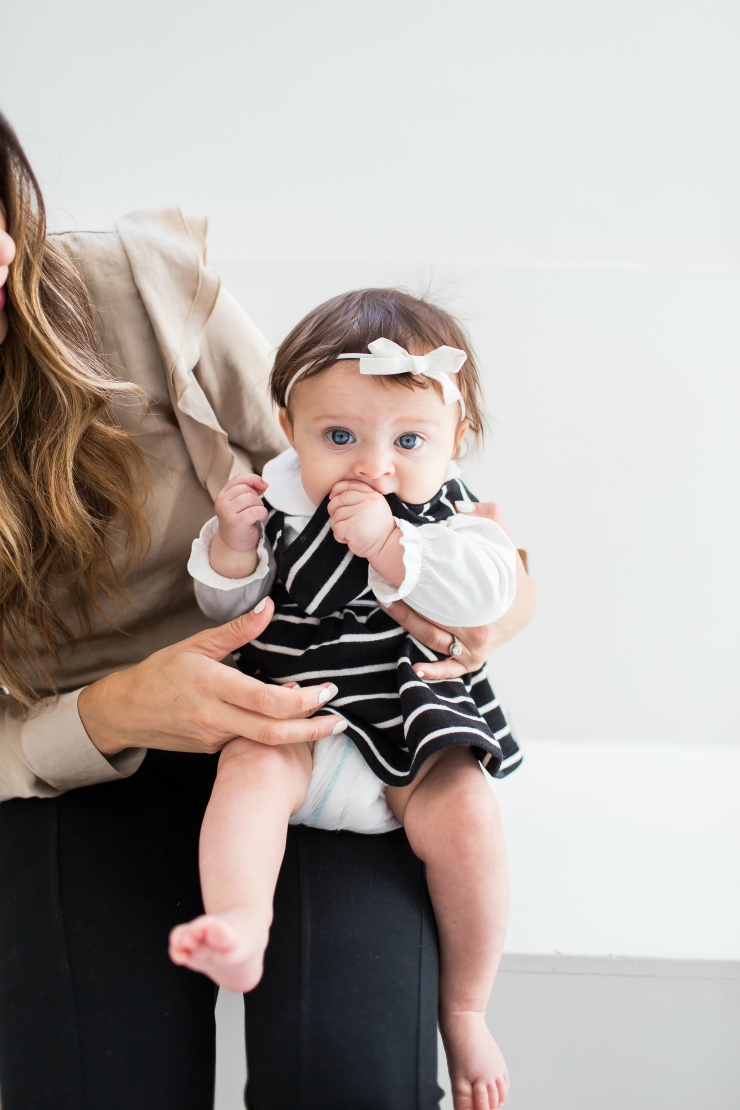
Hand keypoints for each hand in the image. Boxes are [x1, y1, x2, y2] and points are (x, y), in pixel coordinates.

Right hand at [77, 599, 345, 757]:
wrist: (125, 713)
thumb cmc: (160, 673)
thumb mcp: (196, 645)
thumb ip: (237, 631)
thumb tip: (269, 608)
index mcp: (213, 685)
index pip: (267, 700)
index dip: (303, 700)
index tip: (327, 690)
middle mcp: (215, 717)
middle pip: (273, 731)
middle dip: (312, 729)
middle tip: (338, 718)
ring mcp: (213, 738)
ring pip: (264, 742)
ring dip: (298, 735)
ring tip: (325, 722)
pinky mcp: (212, 750)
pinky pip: (249, 743)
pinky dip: (273, 735)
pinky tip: (289, 724)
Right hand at [210, 473, 268, 577]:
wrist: (234, 543)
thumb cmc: (240, 521)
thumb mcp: (242, 502)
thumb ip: (250, 489)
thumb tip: (263, 484)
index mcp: (223, 494)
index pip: (239, 479)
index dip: (253, 479)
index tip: (263, 486)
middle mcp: (221, 502)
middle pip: (246, 489)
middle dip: (256, 497)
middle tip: (255, 508)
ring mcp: (226, 512)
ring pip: (250, 498)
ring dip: (259, 505)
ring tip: (256, 514)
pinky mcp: (235, 523)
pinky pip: (255, 511)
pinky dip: (262, 513)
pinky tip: (259, 518)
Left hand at [327, 480, 395, 558]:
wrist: (386, 545)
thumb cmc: (376, 528)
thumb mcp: (374, 507)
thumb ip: (359, 497)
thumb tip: (333, 496)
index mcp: (372, 494)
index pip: (348, 485)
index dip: (336, 490)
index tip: (333, 498)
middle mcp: (368, 501)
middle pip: (339, 500)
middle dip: (333, 510)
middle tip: (340, 520)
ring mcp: (361, 513)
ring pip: (336, 515)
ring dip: (338, 526)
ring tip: (349, 532)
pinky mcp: (354, 527)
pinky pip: (337, 528)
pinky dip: (339, 536)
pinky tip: (349, 539)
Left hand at [383, 502, 536, 679]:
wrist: (525, 604)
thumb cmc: (509, 573)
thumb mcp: (502, 538)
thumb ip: (486, 515)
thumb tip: (460, 504)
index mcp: (486, 598)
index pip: (446, 588)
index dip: (419, 576)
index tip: (398, 567)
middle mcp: (481, 627)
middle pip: (434, 614)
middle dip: (406, 601)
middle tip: (385, 586)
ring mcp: (477, 646)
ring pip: (433, 637)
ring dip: (408, 622)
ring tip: (388, 605)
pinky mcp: (473, 659)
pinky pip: (451, 668)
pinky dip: (434, 672)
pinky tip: (415, 669)